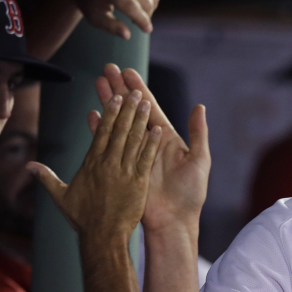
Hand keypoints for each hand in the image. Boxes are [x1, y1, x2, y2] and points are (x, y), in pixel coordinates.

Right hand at [28, 89, 162, 240]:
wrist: (102, 237)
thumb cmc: (82, 219)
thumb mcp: (61, 197)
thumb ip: (47, 178)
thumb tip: (28, 166)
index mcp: (91, 164)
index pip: (101, 132)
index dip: (109, 113)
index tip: (114, 97)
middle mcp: (108, 164)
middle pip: (118, 130)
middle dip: (126, 109)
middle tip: (133, 91)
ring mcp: (124, 172)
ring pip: (133, 140)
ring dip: (140, 120)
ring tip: (145, 102)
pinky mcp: (138, 183)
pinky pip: (145, 158)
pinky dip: (152, 143)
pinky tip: (157, 129)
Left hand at [68, 0, 162, 39]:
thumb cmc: (91, 3)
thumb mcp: (96, 18)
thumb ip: (112, 27)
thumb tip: (127, 35)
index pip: (131, 6)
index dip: (142, 20)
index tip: (147, 30)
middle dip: (147, 15)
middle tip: (138, 22)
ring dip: (151, 6)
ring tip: (139, 12)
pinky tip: (144, 0)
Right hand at [94, 64, 209, 232]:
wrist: (174, 222)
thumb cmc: (190, 194)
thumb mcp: (199, 160)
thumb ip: (198, 133)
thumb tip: (199, 106)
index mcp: (166, 138)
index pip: (149, 107)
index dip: (138, 89)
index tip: (127, 71)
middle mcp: (148, 142)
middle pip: (130, 110)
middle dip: (118, 89)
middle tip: (106, 69)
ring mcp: (133, 153)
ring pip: (118, 122)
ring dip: (107, 103)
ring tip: (97, 83)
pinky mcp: (123, 167)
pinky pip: (109, 145)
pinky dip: (100, 130)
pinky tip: (92, 114)